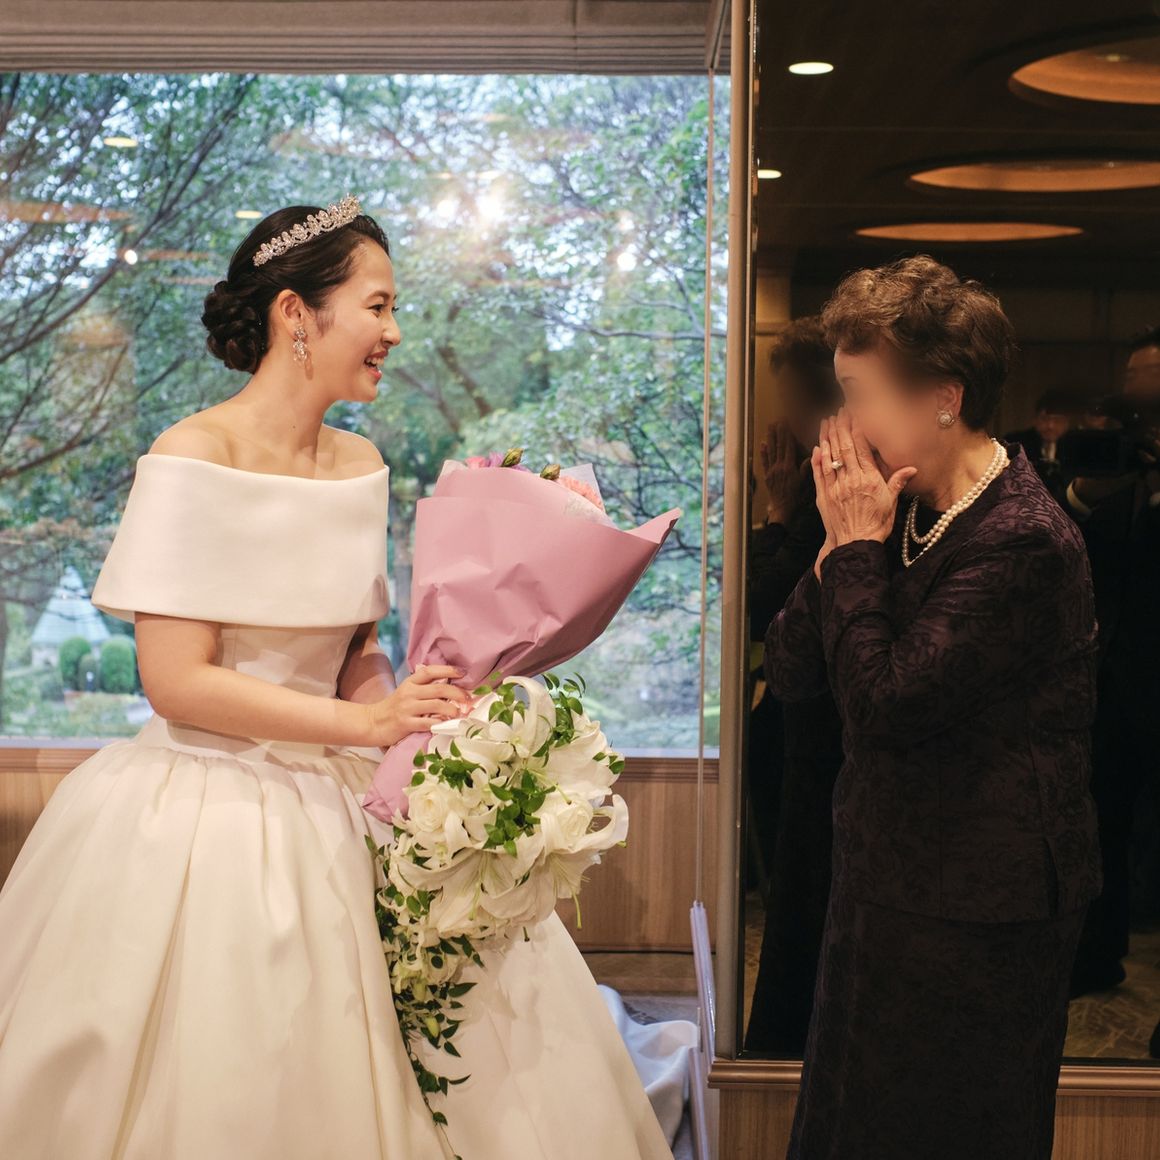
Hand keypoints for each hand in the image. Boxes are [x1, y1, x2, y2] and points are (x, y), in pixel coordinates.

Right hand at [361, 663, 474, 747]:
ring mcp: (407, 708)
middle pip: (438, 689)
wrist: (373, 722)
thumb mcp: (407, 691)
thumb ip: (424, 687)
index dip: (447, 670)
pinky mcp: (406, 724)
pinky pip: (428, 722)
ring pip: (436, 705)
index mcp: (410, 683)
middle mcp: (409, 693)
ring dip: (452, 709)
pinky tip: (446, 724)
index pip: (430, 671)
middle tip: (468, 698)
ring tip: (459, 713)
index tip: (462, 672)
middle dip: (456, 693)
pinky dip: (439, 723)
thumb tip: (449, 685)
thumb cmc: (395, 706)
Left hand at [759, 419, 804, 523]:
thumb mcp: (804, 483)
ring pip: (771, 451)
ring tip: (770, 427)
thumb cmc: (796, 497)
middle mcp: (779, 466)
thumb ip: (806, 468)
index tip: (787, 423)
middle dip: (779, 432)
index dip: (787, 433)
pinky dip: (763, 452)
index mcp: (789, 466)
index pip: (788, 446)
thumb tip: (811, 454)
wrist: (782, 509)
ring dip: (770, 438)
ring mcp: (772, 470)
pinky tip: (763, 444)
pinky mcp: (767, 476)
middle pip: (778, 446)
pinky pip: (765, 462)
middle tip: (778, 420)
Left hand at [812, 409, 915, 556]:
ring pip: (829, 456)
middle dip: (841, 427)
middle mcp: (850, 479)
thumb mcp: (891, 503)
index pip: (861, 447)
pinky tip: (817, 446)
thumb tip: (911, 468)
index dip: (856, 428)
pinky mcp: (823, 495)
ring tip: (826, 422)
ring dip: (827, 437)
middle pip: (844, 447)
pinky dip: (817, 459)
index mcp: (868, 479)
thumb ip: (897, 482)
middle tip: (839, 412)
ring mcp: (835, 486)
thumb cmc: (876, 525)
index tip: (854, 414)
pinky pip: (819, 473)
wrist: (855, 544)